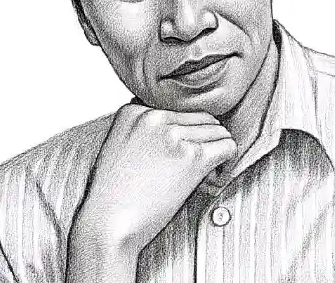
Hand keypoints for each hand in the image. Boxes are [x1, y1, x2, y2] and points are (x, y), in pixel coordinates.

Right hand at [67, 103, 235, 280]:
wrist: (107, 224)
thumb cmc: (113, 193)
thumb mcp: (117, 144)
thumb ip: (141, 128)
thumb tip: (173, 124)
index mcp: (135, 110)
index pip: (178, 109)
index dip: (184, 133)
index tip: (179, 154)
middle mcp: (154, 116)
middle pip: (201, 118)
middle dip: (204, 140)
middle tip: (196, 165)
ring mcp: (173, 135)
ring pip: (217, 130)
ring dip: (216, 150)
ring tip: (204, 173)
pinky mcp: (192, 156)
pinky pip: (227, 146)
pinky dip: (226, 162)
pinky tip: (213, 176)